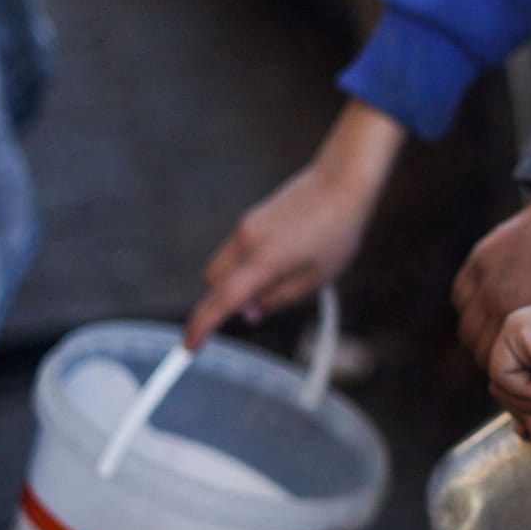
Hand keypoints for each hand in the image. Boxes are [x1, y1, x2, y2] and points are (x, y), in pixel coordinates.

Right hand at [184, 101, 403, 346]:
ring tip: (285, 272)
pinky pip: (236, 250)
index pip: (222, 300)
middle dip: (225, 300)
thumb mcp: (317, 278)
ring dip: (237, 281)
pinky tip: (284, 254)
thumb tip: (251, 312)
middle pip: (213, 283)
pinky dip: (246, 264)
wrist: (341, 182)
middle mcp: (246, 241)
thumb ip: (279, 299)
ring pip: (223, 266)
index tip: (189, 347)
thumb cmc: (337, 232)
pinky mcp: (251, 218)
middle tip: (261, 305)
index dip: (202, 326)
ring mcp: (246, 227)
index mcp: (265, 261)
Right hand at [452, 187, 530, 362]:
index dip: (508, 370)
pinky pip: (461, 297)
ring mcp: (487, 280)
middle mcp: (502, 302)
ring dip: (477, 334)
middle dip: (489, 356)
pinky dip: (470, 306)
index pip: (499, 364)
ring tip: (495, 335)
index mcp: (529, 319)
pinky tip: (487, 307)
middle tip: (504, 355)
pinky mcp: (479, 260)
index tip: (517, 369)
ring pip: (467, 326)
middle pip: (478, 348)